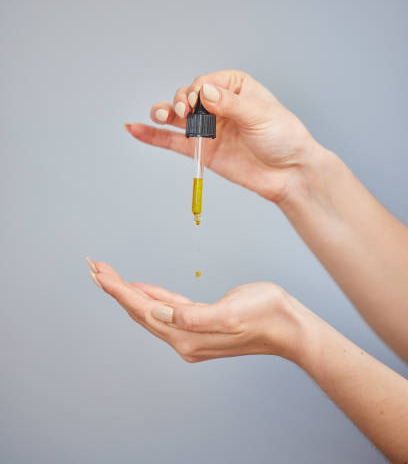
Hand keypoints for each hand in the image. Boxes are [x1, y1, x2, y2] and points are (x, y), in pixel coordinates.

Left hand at [87, 258, 302, 363]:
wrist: (290, 327)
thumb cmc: (266, 316)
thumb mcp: (231, 312)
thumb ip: (194, 317)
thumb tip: (159, 314)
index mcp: (187, 336)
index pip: (142, 310)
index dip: (118, 289)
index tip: (99, 271)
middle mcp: (184, 338)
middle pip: (139, 310)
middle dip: (115, 288)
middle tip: (94, 267)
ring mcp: (191, 333)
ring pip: (149, 310)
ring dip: (128, 291)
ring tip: (109, 275)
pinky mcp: (199, 324)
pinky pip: (166, 309)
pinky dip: (150, 297)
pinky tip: (141, 289)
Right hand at [125, 70, 317, 202]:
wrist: (290, 173)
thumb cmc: (284, 137)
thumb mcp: (260, 115)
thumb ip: (229, 104)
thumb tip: (202, 91)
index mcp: (235, 87)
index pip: (204, 82)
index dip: (196, 90)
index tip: (198, 101)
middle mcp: (218, 105)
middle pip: (187, 97)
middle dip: (181, 102)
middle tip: (186, 112)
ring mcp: (208, 128)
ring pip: (176, 117)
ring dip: (163, 113)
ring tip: (161, 116)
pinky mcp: (202, 150)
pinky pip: (172, 141)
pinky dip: (152, 136)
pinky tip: (134, 129)